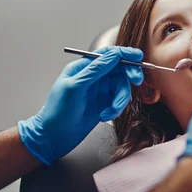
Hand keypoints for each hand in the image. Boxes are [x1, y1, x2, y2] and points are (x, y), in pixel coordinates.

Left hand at [18, 46, 143, 164]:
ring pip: (121, 87)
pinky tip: (104, 116)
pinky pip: (119, 101)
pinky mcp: (104, 104)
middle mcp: (94, 77)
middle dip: (128, 76)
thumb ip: (96, 70)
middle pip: (119, 69)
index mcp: (84, 67)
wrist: (53, 138)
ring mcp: (99, 91)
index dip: (125, 53)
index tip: (138, 56)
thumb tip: (114, 54)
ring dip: (120, 99)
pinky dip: (116, 109)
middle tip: (136, 81)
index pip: (108, 55)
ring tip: (110, 111)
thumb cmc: (57, 111)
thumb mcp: (75, 87)